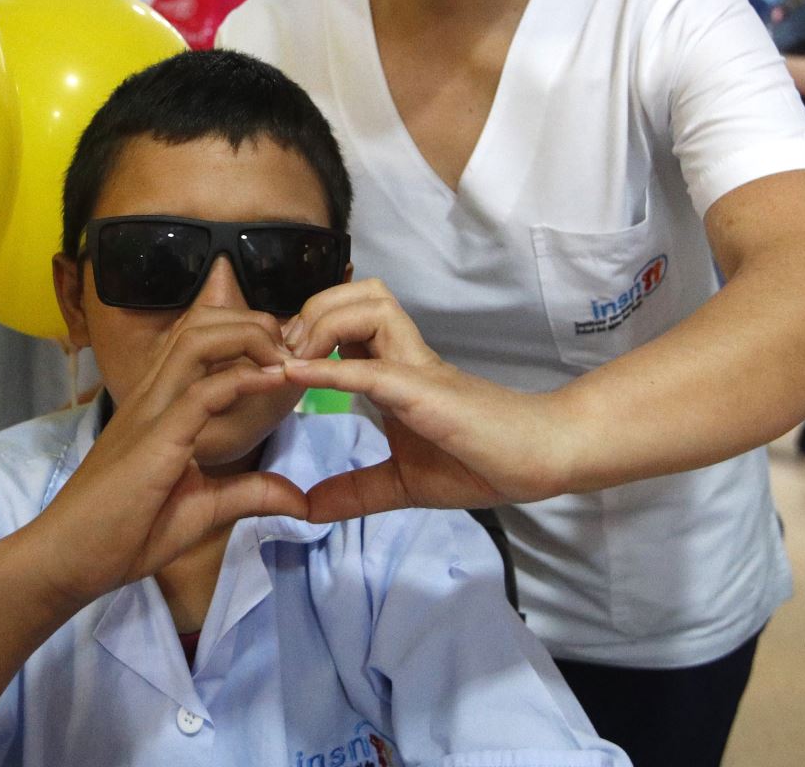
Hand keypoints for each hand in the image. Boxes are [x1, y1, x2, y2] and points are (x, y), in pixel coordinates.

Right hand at [13, 310, 305, 614]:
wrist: (69, 559)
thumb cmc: (123, 533)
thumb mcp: (203, 508)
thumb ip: (249, 493)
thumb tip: (299, 499)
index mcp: (160, 403)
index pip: (199, 339)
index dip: (246, 334)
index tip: (286, 360)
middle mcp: (152, 394)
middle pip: (201, 324)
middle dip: (252, 322)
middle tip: (292, 352)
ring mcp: (150, 411)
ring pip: (197, 340)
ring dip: (248, 337)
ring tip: (284, 360)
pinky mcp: (154, 437)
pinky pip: (201, 392)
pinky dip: (242, 379)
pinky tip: (273, 381)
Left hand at [279, 280, 568, 522]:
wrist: (537, 462)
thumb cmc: (479, 463)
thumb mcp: (402, 484)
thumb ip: (354, 492)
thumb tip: (306, 510)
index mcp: (393, 371)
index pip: (344, 324)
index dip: (303, 329)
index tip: (267, 360)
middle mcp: (402, 356)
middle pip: (353, 295)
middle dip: (308, 311)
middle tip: (278, 351)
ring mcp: (416, 367)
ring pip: (368, 305)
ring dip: (321, 322)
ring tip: (290, 358)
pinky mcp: (426, 390)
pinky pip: (373, 366)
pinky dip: (329, 367)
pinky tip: (294, 374)